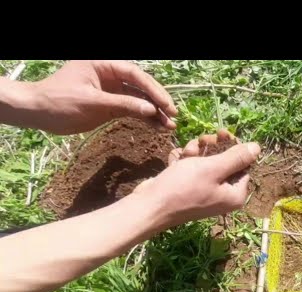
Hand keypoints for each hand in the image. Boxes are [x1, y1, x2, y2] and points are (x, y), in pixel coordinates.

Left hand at [21, 61, 176, 133]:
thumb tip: (151, 110)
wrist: (37, 113)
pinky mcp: (110, 105)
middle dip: (158, 101)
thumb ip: (123, 105)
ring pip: (139, 99)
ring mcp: (111, 90)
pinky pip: (132, 109)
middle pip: (141, 86)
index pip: (135, 74)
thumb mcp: (93, 102)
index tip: (167, 106)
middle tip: (174, 117)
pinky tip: (156, 127)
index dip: (154, 90)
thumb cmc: (59, 101)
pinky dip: (144, 118)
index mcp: (103, 64)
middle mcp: (110, 74)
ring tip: (169, 127)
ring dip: (154, 113)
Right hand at [134, 130, 259, 228]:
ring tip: (185, 153)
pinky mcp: (190, 189)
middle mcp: (223, 195)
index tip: (221, 132)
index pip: (243, 164)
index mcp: (235, 194)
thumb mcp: (213, 169)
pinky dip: (185, 161)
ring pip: (207, 162)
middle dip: (211, 148)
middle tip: (200, 140)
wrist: (149, 207)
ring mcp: (206, 192)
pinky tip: (176, 160)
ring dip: (196, 152)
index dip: (233, 146)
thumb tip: (257, 148)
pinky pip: (193, 169)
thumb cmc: (183, 188)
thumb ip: (236, 158)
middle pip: (225, 162)